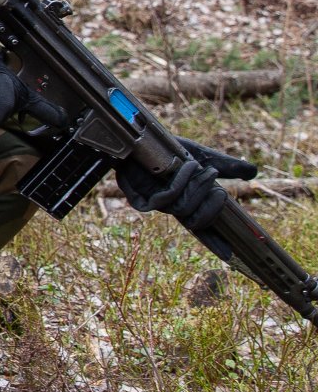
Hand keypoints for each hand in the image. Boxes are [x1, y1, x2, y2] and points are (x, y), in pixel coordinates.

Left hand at [116, 138, 257, 231]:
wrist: (140, 136)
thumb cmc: (169, 148)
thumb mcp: (202, 156)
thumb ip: (226, 167)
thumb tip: (253, 173)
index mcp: (186, 203)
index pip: (202, 229)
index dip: (214, 242)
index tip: (230, 254)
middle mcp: (171, 208)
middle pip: (198, 221)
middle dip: (212, 203)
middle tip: (213, 179)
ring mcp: (154, 205)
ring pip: (184, 209)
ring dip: (196, 186)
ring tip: (196, 165)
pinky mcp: (138, 199)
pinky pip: (167, 199)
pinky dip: (180, 182)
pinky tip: (184, 166)